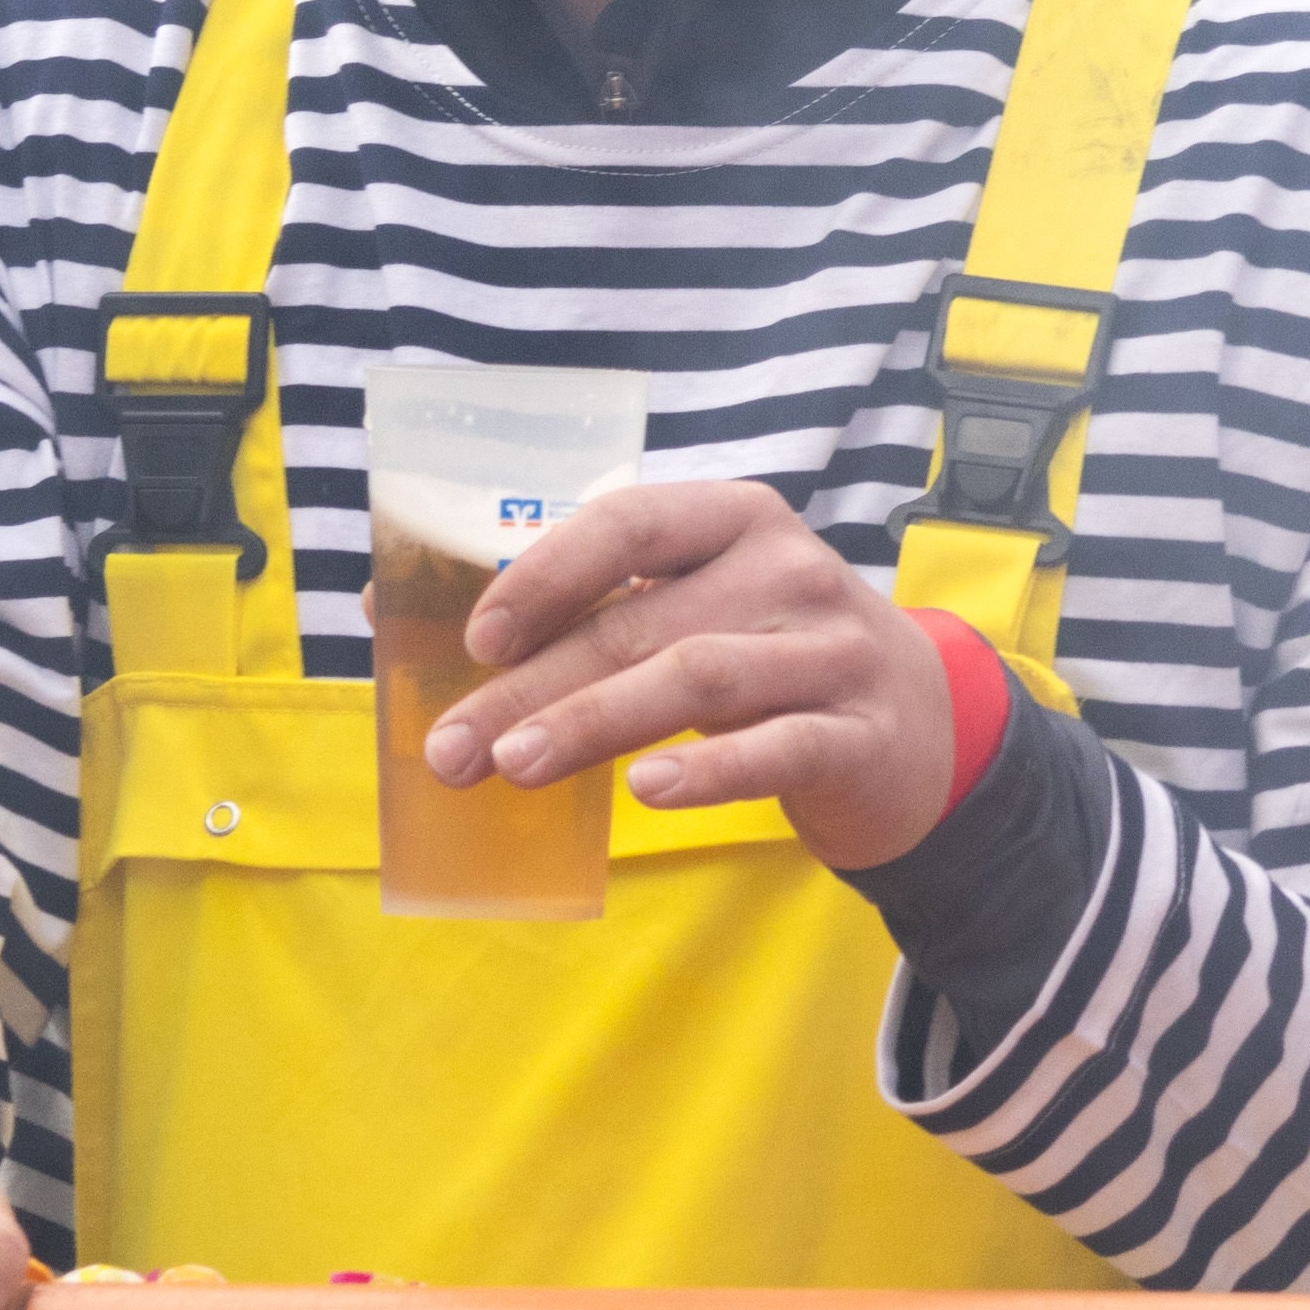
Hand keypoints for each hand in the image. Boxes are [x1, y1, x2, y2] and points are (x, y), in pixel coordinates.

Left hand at [419, 479, 955, 869]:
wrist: (919, 731)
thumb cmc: (767, 659)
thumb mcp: (694, 610)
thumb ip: (581, 608)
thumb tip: (391, 603)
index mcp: (733, 519)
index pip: (628, 523)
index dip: (546, 573)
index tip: (476, 638)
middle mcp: (788, 570)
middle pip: (640, 620)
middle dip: (534, 684)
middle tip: (454, 744)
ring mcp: (831, 650)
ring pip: (698, 677)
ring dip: (595, 721)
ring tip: (517, 764)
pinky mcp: (861, 732)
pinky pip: (777, 748)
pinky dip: (710, 769)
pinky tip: (649, 789)